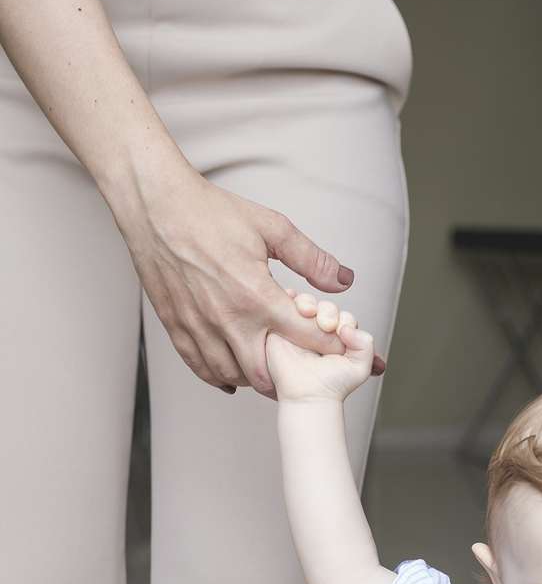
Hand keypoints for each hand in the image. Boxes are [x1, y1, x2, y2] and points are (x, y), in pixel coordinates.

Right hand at [118, 163, 361, 396]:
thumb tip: (344, 281)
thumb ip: (311, 259)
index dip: (328, 345)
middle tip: (301, 367)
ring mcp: (199, 326)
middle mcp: (228, 319)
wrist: (156, 205)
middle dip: (289, 373)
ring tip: (268, 370)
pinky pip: (200, 367)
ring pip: (232, 376)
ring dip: (253, 378)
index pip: (307, 337)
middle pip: (267, 372)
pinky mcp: (176, 326)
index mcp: (258, 295)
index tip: (336, 346)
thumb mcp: (272, 227)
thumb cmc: (211, 212)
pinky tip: (231, 377)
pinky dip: (218, 377)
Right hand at [266, 301, 377, 404]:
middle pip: (326, 307)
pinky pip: (284, 306)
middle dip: (328, 311)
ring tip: (308, 312)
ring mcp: (300, 328)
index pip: (344, 317)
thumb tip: (348, 327)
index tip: (341, 332)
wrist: (308, 396)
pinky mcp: (280, 328)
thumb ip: (365, 344)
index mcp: (339, 338)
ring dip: (308, 302)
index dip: (344, 320)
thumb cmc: (332, 386)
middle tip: (326, 325)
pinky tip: (292, 301)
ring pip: (306, 303)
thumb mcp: (360, 367)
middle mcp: (320, 331)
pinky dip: (287, 297)